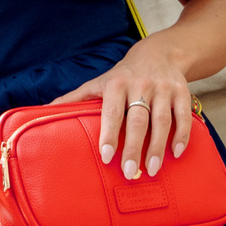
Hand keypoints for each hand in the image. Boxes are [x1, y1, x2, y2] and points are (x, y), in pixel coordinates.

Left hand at [51, 34, 193, 180]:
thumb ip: (74, 99)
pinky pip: (183, 116)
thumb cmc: (122, 76)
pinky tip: (176, 153)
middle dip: (134, 147)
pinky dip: (182, 135)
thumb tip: (42, 112)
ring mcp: (163, 88)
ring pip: (162, 120)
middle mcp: (140, 85)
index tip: (106, 157)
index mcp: (116, 84)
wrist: (159, 53)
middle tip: (130, 172)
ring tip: (152, 169)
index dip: (109, 134)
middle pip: (138, 120)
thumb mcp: (98, 83)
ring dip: (158, 146)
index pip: (112, 112)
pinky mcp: (182, 91)